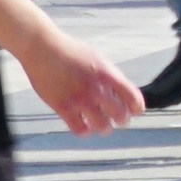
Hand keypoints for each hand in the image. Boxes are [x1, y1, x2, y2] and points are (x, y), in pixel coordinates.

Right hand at [24, 36, 148, 136]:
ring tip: (100, 125)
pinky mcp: (62, 107)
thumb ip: (110, 77)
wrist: (44, 48)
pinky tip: (83, 126)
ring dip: (104, 128)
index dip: (136, 108)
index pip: (133, 98)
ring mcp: (80, 99)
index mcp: (108, 74)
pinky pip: (80, 129)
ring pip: (102, 126)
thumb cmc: (71, 53)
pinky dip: (85, 131)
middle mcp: (96, 88)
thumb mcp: (98, 60)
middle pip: (121, 115)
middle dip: (122, 120)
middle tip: (118, 120)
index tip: (134, 111)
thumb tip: (121, 94)